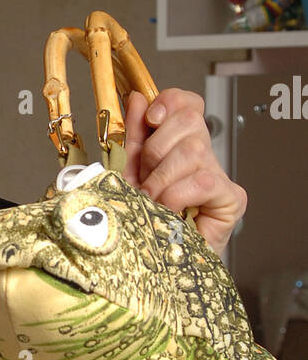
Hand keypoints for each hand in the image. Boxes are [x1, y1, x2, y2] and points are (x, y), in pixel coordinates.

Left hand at [122, 89, 246, 255]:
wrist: (154, 260)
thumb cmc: (143, 219)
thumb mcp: (129, 172)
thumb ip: (134, 135)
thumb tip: (138, 99)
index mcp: (179, 143)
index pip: (188, 104)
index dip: (171, 102)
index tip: (152, 118)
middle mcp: (203, 155)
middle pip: (190, 121)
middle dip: (156, 150)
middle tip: (145, 179)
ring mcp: (219, 175)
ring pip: (193, 150)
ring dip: (162, 179)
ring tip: (152, 200)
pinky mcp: (231, 199)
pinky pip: (203, 181)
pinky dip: (178, 195)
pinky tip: (169, 209)